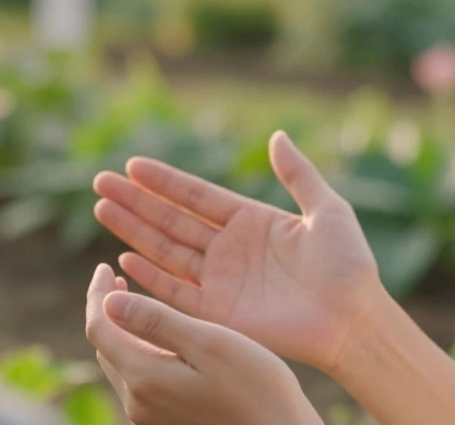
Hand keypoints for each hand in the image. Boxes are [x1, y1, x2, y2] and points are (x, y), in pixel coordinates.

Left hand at [85, 264, 321, 424]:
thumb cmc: (255, 387)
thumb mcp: (209, 343)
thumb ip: (157, 322)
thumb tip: (108, 301)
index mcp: (144, 378)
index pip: (99, 329)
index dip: (96, 295)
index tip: (103, 267)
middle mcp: (138, 403)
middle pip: (105, 348)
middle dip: (106, 311)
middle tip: (117, 279)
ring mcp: (150, 417)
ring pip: (121, 364)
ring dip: (121, 332)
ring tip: (134, 304)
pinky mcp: (165, 423)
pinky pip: (139, 381)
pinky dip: (139, 351)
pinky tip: (159, 340)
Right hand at [92, 131, 384, 372]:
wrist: (353, 319)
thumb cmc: (348, 265)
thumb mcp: (327, 210)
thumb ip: (299, 174)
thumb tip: (277, 135)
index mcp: (251, 221)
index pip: (197, 196)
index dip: (165, 181)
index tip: (133, 164)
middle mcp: (229, 249)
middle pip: (172, 220)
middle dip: (136, 201)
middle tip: (101, 182)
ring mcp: (221, 281)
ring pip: (166, 251)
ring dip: (133, 231)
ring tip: (102, 208)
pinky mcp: (219, 314)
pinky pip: (176, 293)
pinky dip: (150, 277)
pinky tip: (124, 258)